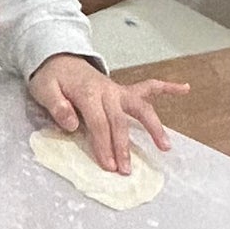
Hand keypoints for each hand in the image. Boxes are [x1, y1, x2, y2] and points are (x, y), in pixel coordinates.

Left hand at [29, 54, 188, 173]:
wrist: (58, 59)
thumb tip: (73, 123)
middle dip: (124, 146)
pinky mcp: (123, 91)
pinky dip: (168, 88)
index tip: (108, 165)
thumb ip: (57, 106)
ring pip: (141, 107)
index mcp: (88, 93)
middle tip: (126, 170)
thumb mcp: (43, 90)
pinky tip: (185, 89)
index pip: (98, 123)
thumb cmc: (51, 78)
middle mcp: (108, 91)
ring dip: (154, 126)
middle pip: (119, 121)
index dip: (103, 145)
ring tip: (166, 146)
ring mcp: (118, 91)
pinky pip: (149, 87)